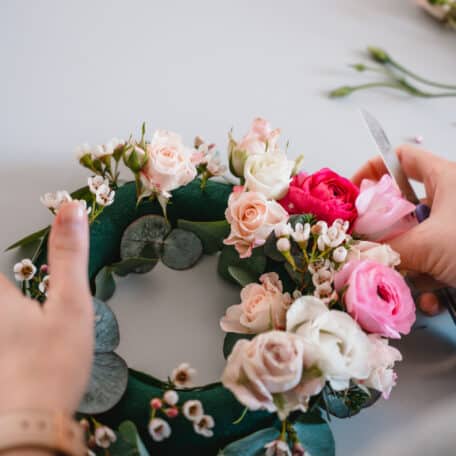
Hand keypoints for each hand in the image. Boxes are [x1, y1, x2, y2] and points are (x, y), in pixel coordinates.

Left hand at [0, 202, 92, 414]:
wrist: (28, 428)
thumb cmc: (53, 365)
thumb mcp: (71, 306)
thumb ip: (69, 256)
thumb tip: (70, 208)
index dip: (0, 236)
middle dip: (1, 276)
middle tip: (20, 289)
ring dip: (8, 293)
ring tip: (20, 307)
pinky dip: (6, 317)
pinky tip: (13, 323)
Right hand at [353, 144, 455, 313]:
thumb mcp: (428, 244)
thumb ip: (384, 247)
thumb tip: (353, 250)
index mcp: (445, 178)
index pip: (400, 157)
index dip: (372, 169)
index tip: (354, 194)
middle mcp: (448, 198)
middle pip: (400, 204)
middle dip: (383, 229)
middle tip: (369, 243)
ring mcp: (452, 226)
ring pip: (412, 237)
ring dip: (405, 263)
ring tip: (405, 280)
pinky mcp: (455, 250)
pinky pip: (430, 259)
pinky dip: (426, 280)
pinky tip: (431, 298)